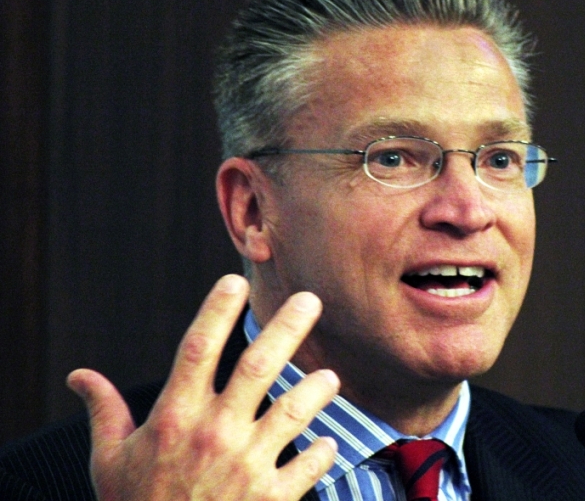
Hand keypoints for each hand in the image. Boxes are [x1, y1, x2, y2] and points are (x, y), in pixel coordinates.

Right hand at [67, 274, 339, 500]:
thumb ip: (104, 412)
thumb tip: (79, 377)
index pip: (197, 349)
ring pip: (294, 411)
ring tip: (329, 377)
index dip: (216, 311)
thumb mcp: (109, 460)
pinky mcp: (272, 498)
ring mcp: (246, 466)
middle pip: (259, 366)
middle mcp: (214, 434)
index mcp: (174, 418)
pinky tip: (327, 441)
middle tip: (310, 299)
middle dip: (287, 328)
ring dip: (317, 389)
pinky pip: (309, 466)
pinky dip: (322, 452)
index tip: (235, 281)